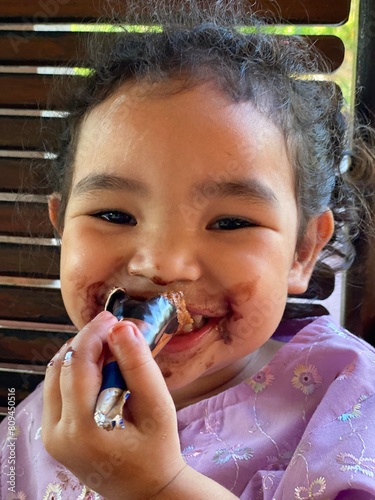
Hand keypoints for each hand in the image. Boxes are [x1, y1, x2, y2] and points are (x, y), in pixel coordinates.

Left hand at [42, 311, 186, 498]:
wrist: (147, 490)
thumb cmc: (158, 450)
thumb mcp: (157, 406)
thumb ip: (139, 365)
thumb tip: (121, 327)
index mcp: (83, 428)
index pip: (78, 364)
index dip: (93, 334)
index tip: (112, 317)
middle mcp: (57, 432)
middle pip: (62, 366)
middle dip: (87, 342)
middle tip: (114, 330)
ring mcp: (51, 435)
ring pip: (54, 375)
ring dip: (79, 355)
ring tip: (109, 349)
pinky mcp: (53, 434)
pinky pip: (57, 389)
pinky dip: (75, 371)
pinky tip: (99, 369)